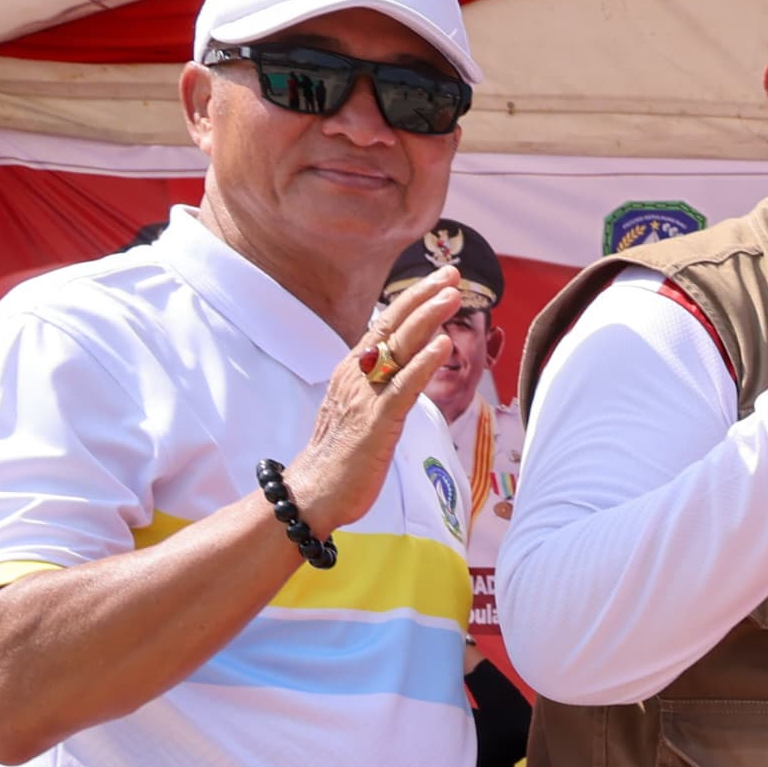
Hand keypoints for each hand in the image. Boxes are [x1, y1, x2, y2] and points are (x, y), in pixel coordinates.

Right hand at [289, 265, 468, 533]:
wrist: (314, 492)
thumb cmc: (342, 453)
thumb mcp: (362, 407)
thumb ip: (382, 382)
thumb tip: (410, 360)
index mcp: (354, 369)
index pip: (386, 324)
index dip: (414, 300)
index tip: (441, 280)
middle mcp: (357, 374)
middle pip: (393, 326)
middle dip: (424, 297)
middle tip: (452, 274)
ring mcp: (365, 396)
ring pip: (399, 349)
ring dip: (428, 319)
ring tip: (453, 296)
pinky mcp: (376, 423)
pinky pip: (403, 387)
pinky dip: (424, 364)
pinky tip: (443, 346)